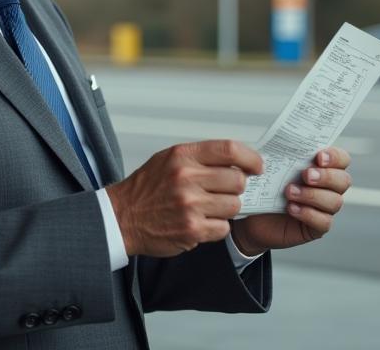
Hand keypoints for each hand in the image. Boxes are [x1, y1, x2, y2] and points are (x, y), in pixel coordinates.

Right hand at [107, 140, 263, 257]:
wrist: (122, 217)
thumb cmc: (146, 188)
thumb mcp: (168, 159)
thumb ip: (200, 157)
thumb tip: (236, 159)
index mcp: (182, 156)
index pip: (229, 150)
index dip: (250, 158)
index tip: (257, 166)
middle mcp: (186, 178)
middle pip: (237, 180)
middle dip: (237, 187)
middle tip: (226, 191)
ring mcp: (190, 205)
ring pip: (234, 206)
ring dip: (227, 208)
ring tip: (209, 207)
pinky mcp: (192, 230)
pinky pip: (223, 227)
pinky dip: (217, 226)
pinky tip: (202, 222)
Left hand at [230, 147, 351, 256]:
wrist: (252, 217)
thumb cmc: (265, 187)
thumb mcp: (271, 166)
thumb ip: (281, 153)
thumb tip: (283, 138)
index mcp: (322, 168)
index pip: (342, 159)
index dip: (335, 157)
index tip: (319, 157)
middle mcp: (329, 188)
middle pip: (344, 180)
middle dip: (326, 177)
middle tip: (306, 175)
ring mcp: (325, 209)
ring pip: (335, 201)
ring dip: (312, 195)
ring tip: (289, 192)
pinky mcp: (317, 228)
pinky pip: (324, 221)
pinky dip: (308, 213)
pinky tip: (291, 208)